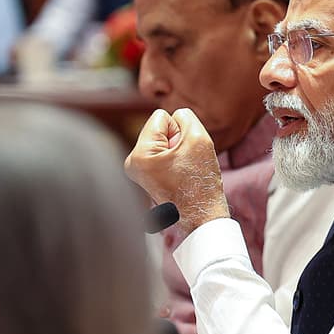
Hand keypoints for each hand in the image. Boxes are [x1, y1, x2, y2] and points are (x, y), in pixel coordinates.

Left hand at [124, 108, 228, 235]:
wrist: (202, 216)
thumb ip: (185, 117)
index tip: (184, 152)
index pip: (161, 117)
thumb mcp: (197, 138)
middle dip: (176, 140)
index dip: (179, 129)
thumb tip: (175, 117)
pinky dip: (173, 160)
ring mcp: (136, 171)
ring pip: (162, 140)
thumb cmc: (199, 181)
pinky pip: (162, 153)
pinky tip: (178, 176)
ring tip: (182, 171)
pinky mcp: (144, 176)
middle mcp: (131, 163)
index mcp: (139, 155)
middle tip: (184, 164)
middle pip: (158, 128)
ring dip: (176, 150)